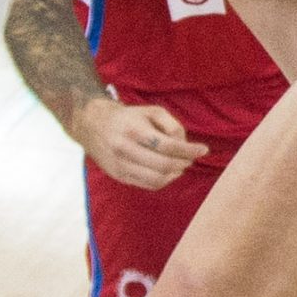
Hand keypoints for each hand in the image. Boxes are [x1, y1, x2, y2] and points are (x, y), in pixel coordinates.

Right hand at [74, 98, 207, 188]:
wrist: (92, 125)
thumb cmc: (127, 117)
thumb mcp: (150, 111)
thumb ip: (171, 124)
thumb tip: (184, 143)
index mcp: (133, 130)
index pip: (167, 145)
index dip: (189, 150)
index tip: (204, 150)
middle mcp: (125, 149)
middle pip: (163, 165)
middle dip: (183, 163)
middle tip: (191, 158)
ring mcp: (120, 165)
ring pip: (157, 179)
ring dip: (175, 174)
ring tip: (181, 165)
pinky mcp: (119, 176)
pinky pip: (148, 185)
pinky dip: (164, 181)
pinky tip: (169, 172)